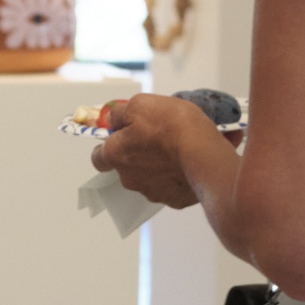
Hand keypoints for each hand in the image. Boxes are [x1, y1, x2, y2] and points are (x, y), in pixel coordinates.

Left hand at [88, 94, 222, 212]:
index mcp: (116, 155)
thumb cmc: (172, 127)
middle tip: (156, 138)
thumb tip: (113, 119)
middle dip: (137, 154)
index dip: (108, 145)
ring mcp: (151, 192)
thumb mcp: (140, 104)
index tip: (121, 135)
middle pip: (126, 167)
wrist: (205, 154)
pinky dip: (176, 177)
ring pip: (149, 178)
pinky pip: (171, 187)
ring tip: (177, 150)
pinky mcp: (174, 200)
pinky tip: (188, 164)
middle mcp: (129, 178)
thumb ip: (120, 113)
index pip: (98, 157)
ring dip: (157, 166)